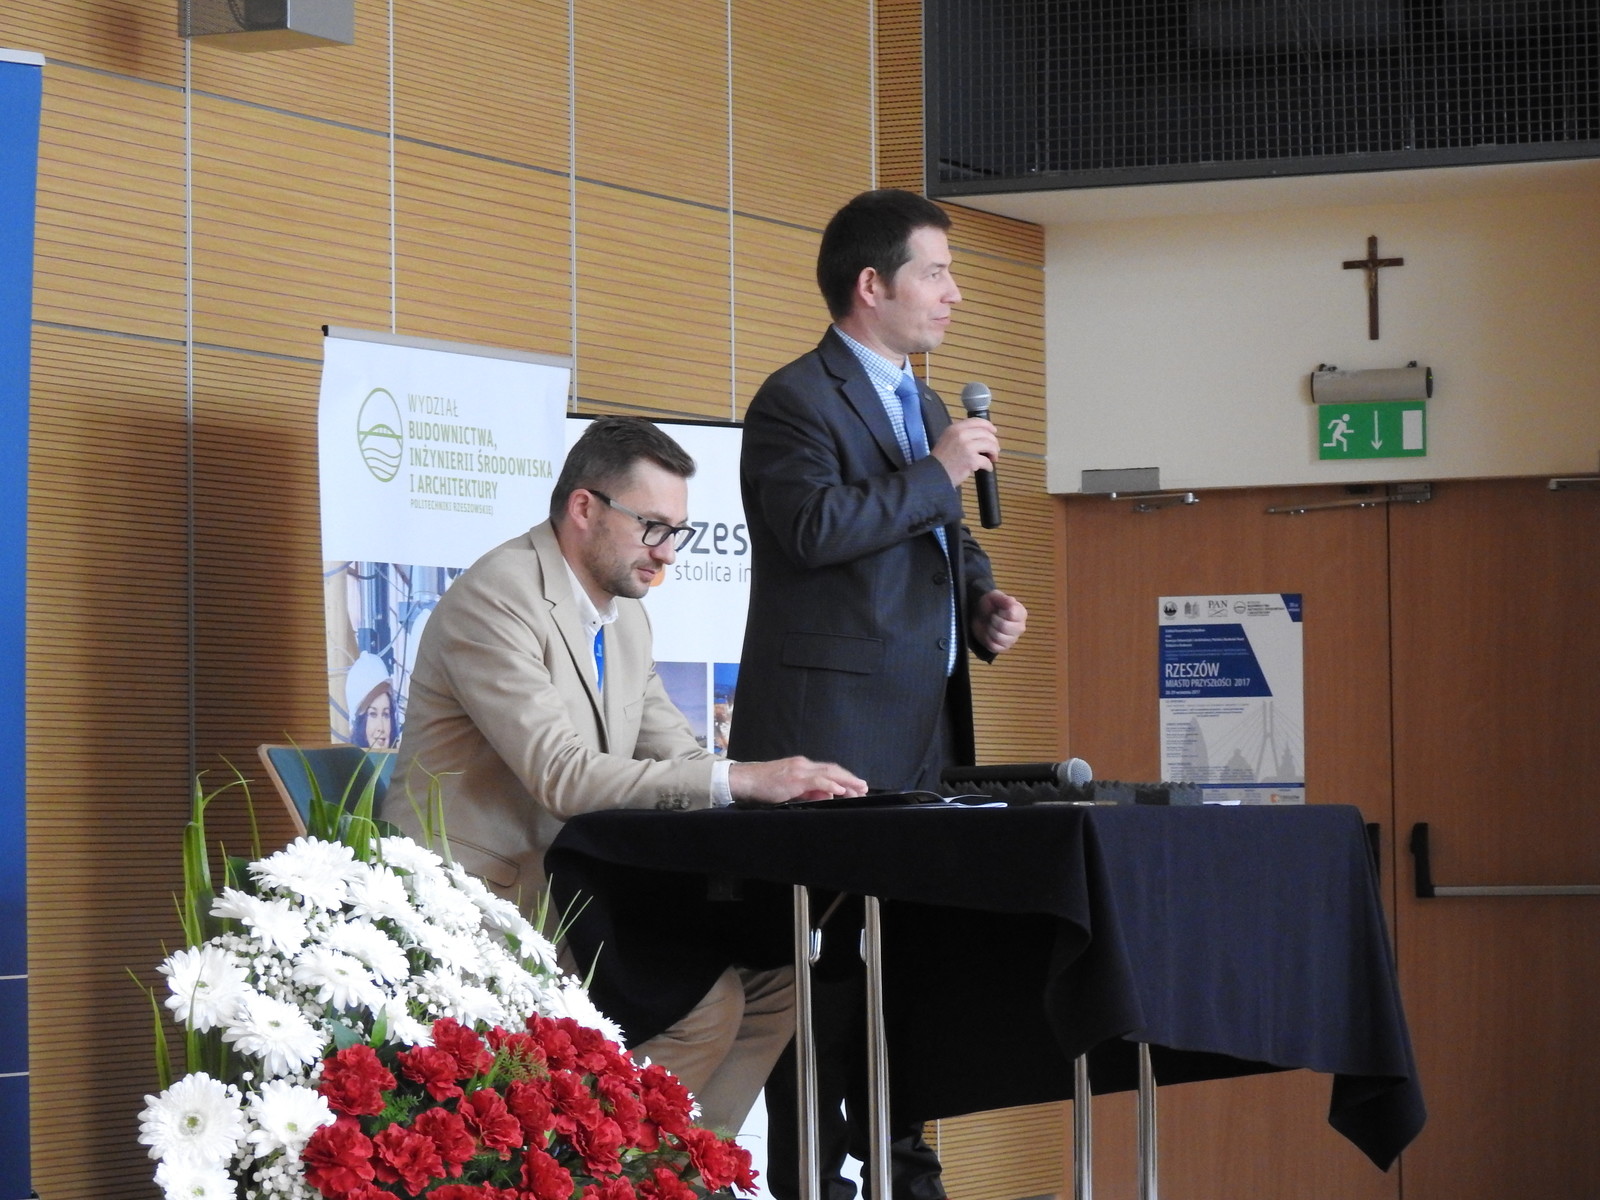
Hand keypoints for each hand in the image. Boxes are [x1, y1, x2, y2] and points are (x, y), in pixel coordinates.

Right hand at [728, 757, 869, 804]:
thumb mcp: (790, 789)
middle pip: (833, 770)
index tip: (856, 786)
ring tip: (859, 789)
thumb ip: (807, 792)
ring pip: (829, 773)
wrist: (746, 780)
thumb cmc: (764, 785)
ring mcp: (799, 770)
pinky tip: (840, 790)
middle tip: (864, 787)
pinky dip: (830, 785)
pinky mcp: (794, 778)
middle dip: (850, 779)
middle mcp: (803, 765)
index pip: (828, 770)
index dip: (844, 777)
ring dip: (846, 781)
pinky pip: (816, 780)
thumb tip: (825, 797)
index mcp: (802, 767)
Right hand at [930, 417, 998, 487]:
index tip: (994, 431)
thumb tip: (981, 435)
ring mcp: (967, 447)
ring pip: (990, 445)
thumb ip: (961, 434)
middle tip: (994, 450)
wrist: (934, 473)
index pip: (977, 421)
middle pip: (986, 433)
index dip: (988, 426)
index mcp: (955, 428)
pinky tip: (987, 468)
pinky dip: (989, 465)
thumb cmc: (941, 459)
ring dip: (994, 452)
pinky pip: (987, 461)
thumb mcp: (948, 439)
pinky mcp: (971, 460)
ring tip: (993, 458)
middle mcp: (962, 435)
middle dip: (993, 442)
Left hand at [972, 589, 1026, 654]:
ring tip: (990, 625)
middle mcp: (1020, 628)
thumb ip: (1003, 598)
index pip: (1012, 614)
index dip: (1001, 612)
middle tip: (992, 617)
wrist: (979, 616)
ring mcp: (1012, 639)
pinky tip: (988, 633)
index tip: (998, 609)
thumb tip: (1012, 601)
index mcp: (1021, 613)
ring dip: (990, 630)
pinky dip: (987, 639)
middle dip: (994, 620)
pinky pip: (994, 646)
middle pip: (1004, 626)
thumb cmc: (990, 606)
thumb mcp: (994, 597)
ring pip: (998, 637)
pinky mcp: (1003, 648)